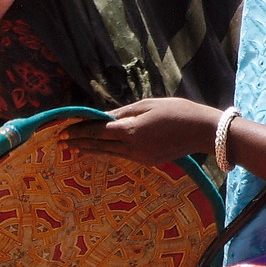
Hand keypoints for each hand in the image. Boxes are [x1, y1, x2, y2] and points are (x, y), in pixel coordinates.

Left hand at [61, 97, 219, 165]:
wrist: (203, 131)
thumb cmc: (178, 111)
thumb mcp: (148, 104)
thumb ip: (123, 112)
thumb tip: (102, 117)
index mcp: (131, 130)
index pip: (97, 131)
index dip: (79, 130)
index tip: (63, 130)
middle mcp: (132, 147)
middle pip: (99, 145)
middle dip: (80, 142)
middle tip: (61, 141)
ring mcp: (140, 157)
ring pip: (109, 153)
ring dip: (92, 149)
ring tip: (76, 147)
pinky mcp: (149, 161)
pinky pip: (123, 156)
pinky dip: (109, 151)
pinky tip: (102, 149)